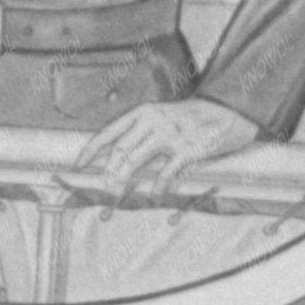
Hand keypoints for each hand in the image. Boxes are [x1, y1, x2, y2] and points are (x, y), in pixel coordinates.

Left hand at [77, 98, 262, 197]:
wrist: (226, 111)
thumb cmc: (187, 119)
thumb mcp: (159, 117)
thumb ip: (138, 134)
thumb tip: (113, 160)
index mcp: (142, 113)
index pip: (109, 132)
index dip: (91, 150)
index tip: (78, 165)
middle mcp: (152, 121)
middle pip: (120, 149)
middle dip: (107, 171)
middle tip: (102, 187)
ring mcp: (170, 134)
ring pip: (137, 159)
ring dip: (123, 178)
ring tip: (116, 193)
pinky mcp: (188, 148)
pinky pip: (168, 171)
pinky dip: (159, 184)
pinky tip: (155, 193)